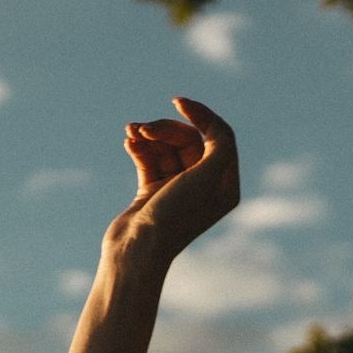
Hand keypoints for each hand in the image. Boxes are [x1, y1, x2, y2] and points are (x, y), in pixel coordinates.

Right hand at [105, 96, 239, 263]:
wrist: (137, 250)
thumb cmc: (175, 216)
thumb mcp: (207, 176)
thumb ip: (220, 143)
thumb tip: (212, 124)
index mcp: (224, 185)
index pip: (219, 136)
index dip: (201, 115)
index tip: (178, 102)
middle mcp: (204, 186)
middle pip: (189, 139)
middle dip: (166, 129)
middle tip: (145, 129)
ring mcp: (177, 189)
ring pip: (166, 147)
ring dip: (149, 135)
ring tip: (132, 132)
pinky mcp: (152, 191)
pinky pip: (149, 159)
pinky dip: (140, 148)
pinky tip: (128, 142)